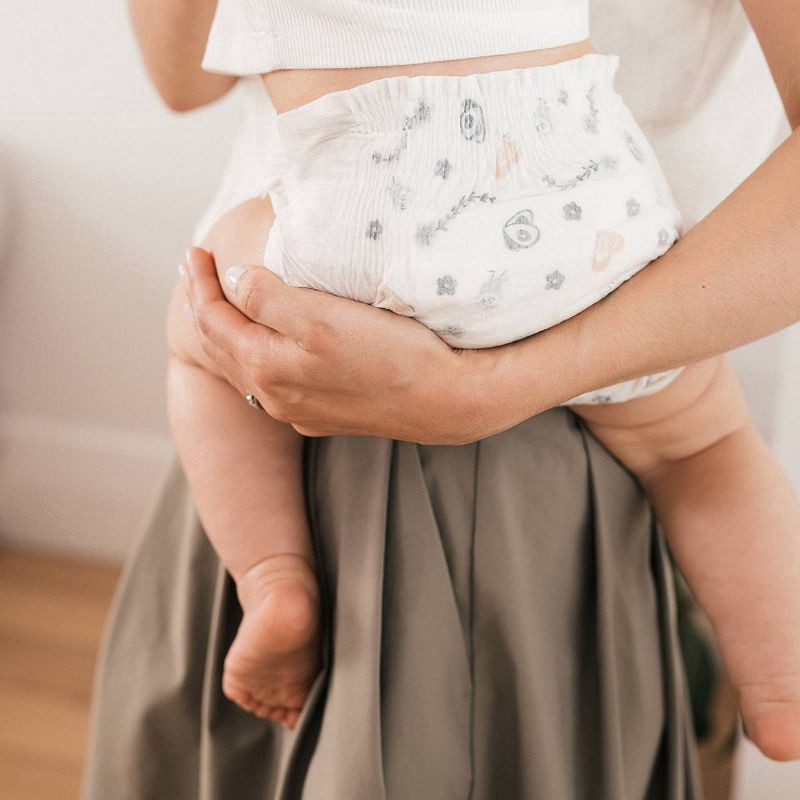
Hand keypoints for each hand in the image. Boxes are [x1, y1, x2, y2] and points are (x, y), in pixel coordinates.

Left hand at [182, 247, 532, 442]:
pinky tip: (264, 349)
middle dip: (205, 308)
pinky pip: (272, 384)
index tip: (195, 252)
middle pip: (224, 348)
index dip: (200, 284)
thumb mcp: (320, 317)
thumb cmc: (388, 353)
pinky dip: (256, 356)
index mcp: (267, 367)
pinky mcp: (325, 415)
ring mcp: (300, 411)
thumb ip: (267, 297)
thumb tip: (233, 279)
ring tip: (220, 308)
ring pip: (247, 369)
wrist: (446, 400)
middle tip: (195, 274)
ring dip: (228, 335)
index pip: (214, 321)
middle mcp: (276, 397)